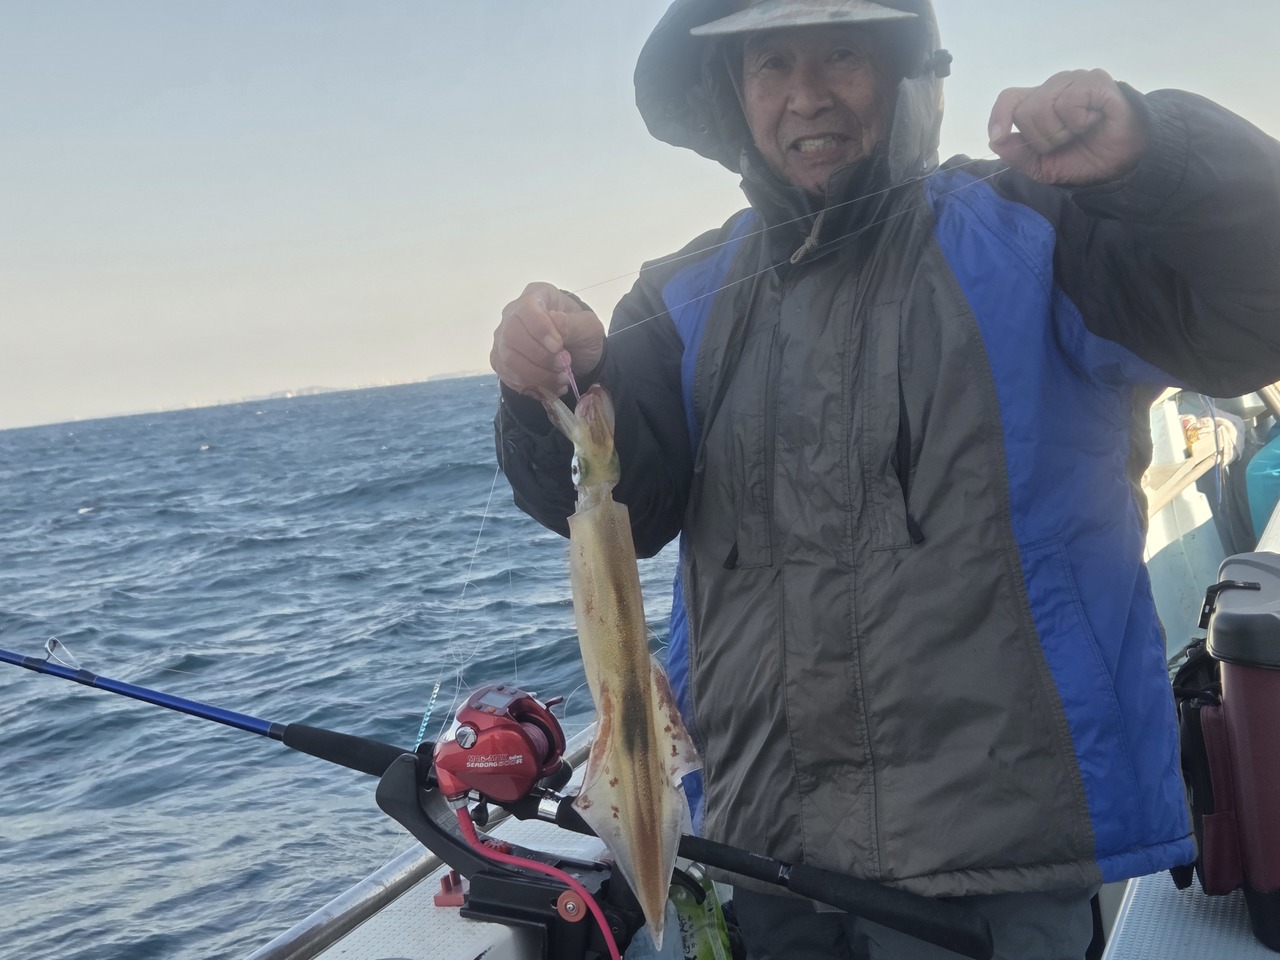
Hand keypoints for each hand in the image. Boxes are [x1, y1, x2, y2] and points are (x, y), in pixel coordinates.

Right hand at [490, 282, 604, 396]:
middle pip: (512, 334)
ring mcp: (503, 337)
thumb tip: (555, 321)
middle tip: (563, 366)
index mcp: (536, 295)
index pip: (526, 308)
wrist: (577, 356)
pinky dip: (531, 385)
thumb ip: (573, 324)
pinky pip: (507, 375)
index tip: (558, 347)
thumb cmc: (580, 334)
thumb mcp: (589, 327)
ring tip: (561, 379)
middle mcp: (513, 313)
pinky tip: (550, 387)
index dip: (540, 329)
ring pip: (508, 359)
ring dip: (537, 375)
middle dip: (540, 356)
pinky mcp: (501, 360)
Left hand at [988, 69, 1146, 185]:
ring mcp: (1076, 80)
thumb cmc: (1082, 159)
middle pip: (1025, 111)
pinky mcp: (1097, 82)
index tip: (999, 136)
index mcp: (1039, 102)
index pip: (1010, 98)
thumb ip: (1017, 155)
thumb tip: (995, 141)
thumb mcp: (1042, 167)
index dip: (999, 116)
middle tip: (1066, 141)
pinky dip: (1078, 122)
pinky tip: (1094, 121)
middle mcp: (1056, 86)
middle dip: (1042, 139)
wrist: (1120, 163)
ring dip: (1061, 132)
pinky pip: (1069, 102)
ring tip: (1081, 132)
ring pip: (1043, 107)